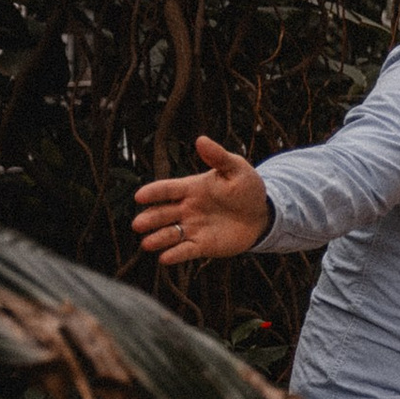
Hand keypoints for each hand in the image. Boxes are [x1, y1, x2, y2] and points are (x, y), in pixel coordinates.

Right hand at [132, 135, 271, 266]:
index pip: (167, 189)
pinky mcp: (202, 245)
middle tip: (138, 224)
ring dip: (157, 238)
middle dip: (149, 219)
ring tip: (146, 244)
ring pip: (170, 234)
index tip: (139, 196)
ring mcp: (193, 227)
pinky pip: (186, 250)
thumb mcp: (236, 168)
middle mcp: (187, 208)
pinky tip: (164, 259)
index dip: (153, 192)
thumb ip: (218, 157)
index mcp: (191, 187)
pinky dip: (175, 255)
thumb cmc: (247, 187)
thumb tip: (200, 139)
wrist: (261, 214)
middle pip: (162, 213)